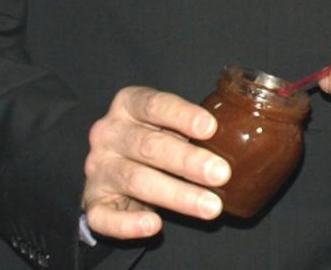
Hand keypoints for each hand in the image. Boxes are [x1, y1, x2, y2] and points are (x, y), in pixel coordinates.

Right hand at [83, 86, 230, 240]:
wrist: (109, 166)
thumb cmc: (149, 139)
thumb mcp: (164, 124)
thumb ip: (188, 128)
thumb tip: (238, 138)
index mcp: (127, 105)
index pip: (154, 104)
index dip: (182, 116)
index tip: (210, 127)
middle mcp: (108, 133)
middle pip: (149, 145)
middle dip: (188, 161)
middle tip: (221, 173)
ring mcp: (98, 168)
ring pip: (136, 180)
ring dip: (176, 194)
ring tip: (210, 206)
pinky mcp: (93, 201)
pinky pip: (105, 216)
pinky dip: (129, 223)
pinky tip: (154, 225)